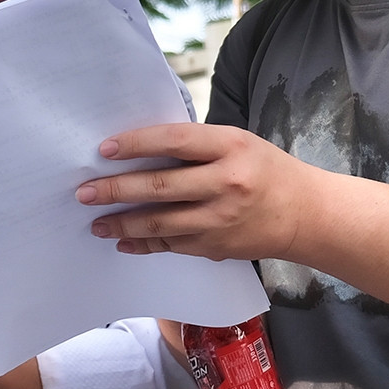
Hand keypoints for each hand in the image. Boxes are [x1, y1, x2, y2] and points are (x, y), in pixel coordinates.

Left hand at [74, 123, 320, 260]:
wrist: (305, 214)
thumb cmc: (265, 170)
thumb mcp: (237, 143)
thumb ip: (196, 146)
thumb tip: (139, 150)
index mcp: (231, 147)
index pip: (174, 141)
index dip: (136, 144)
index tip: (105, 149)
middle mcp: (225, 183)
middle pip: (159, 186)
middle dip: (115, 190)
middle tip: (84, 192)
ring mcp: (220, 219)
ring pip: (160, 222)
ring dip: (122, 223)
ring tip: (95, 222)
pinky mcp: (216, 247)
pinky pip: (171, 245)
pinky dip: (144, 243)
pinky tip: (123, 240)